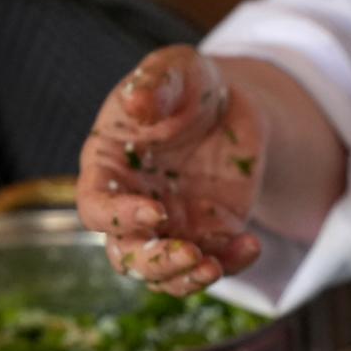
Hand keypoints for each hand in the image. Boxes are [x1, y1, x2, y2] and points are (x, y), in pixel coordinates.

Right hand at [77, 45, 266, 295]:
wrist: (231, 104)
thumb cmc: (188, 84)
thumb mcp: (175, 71)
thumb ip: (156, 84)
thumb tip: (137, 104)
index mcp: (108, 169)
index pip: (98, 208)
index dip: (121, 218)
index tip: (157, 213)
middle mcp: (133, 207)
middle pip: (128, 256)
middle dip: (156, 264)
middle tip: (190, 255)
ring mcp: (172, 227)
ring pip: (166, 274)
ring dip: (187, 279)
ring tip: (214, 268)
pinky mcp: (210, 235)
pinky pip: (215, 262)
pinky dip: (232, 263)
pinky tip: (252, 245)